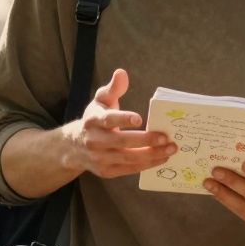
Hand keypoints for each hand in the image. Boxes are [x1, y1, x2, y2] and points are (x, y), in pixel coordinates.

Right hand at [60, 68, 175, 178]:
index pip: (108, 120)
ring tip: (170, 150)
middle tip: (166, 138)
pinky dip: (147, 164)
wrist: (74, 147)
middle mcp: (94, 141)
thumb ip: (113, 88)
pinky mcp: (106, 171)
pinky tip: (161, 158)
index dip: (123, 119)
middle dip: (146, 140)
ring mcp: (99, 158)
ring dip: (152, 155)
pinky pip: (129, 169)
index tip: (140, 119)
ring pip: (129, 158)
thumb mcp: (100, 102)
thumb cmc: (94, 120)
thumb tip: (122, 73)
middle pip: (122, 142)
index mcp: (92, 120)